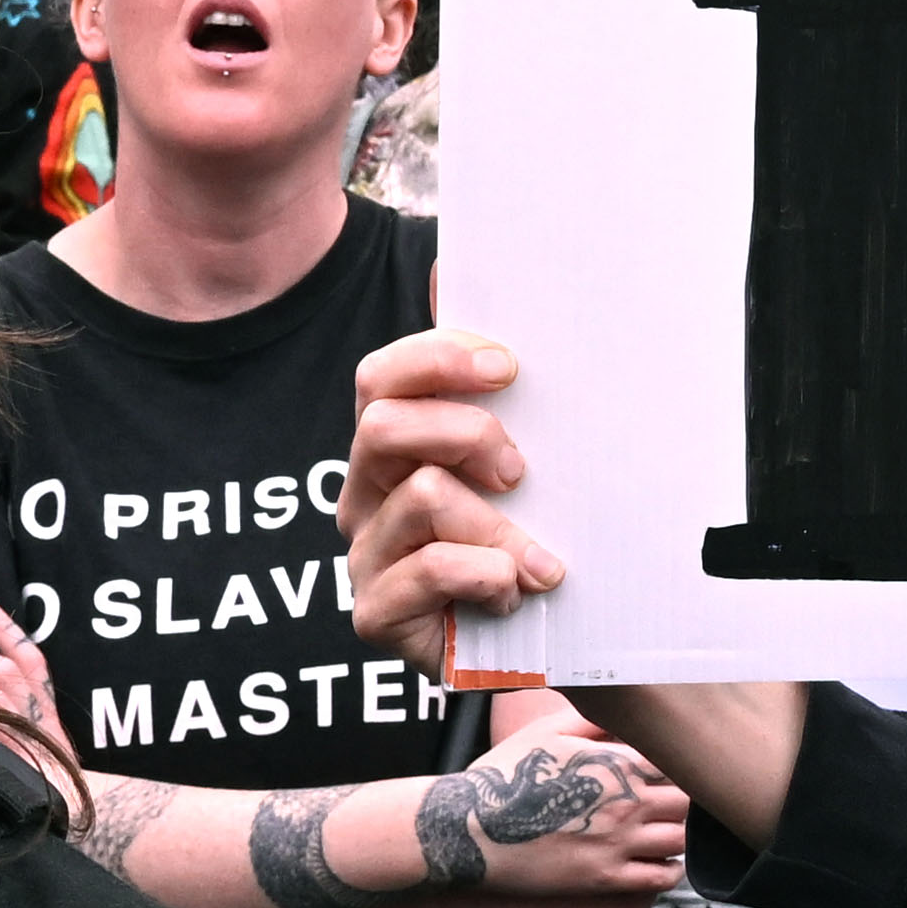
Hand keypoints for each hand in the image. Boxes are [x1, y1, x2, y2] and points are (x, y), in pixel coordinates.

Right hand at [349, 326, 548, 671]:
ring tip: (542, 559)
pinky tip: (515, 590)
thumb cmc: (523, 535)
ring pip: (421, 497)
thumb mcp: (518, 454)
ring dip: (497, 524)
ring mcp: (364, 554)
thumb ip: (485, 376)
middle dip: (466, 433)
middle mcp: (364, 493)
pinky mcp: (375, 613)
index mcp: (391, 445)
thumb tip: (448, 264)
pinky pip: (430, 569)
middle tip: (520, 469)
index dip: (438, 358)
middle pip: (383, 424)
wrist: (542, 643)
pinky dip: (489, 574)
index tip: (508, 367)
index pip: (381, 376)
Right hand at [420, 709, 692, 907]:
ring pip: (682, 840)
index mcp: (615, 762)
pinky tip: (662, 861)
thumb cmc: (504, 776)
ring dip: (682, 834)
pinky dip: (670, 869)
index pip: (678, 759)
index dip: (684, 762)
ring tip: (673, 830)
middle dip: (690, 799)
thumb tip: (624, 708)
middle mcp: (625, 802)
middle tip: (682, 800)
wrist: (469, 828)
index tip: (681, 766)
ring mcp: (617, 843)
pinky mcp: (604, 879)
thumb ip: (593, 720)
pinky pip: (661, 878)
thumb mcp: (547, 733)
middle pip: (689, 800)